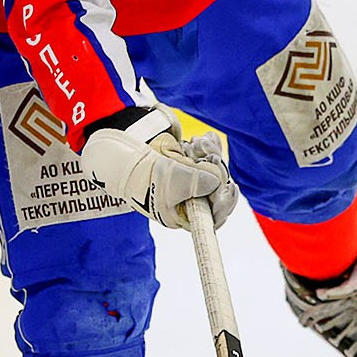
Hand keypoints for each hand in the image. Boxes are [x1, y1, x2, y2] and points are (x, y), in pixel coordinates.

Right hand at [78, 107, 238, 230]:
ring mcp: (193, 183)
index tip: (229, 188)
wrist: (127, 155)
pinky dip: (210, 148)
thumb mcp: (172, 179)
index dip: (224, 204)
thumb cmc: (146, 173)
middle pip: (218, 192)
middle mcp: (191, 202)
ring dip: (212, 155)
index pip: (213, 217)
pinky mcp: (193, 166)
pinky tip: (204, 139)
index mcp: (185, 215)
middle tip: (212, 157)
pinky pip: (211, 159)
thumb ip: (197, 182)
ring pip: (217, 173)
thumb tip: (219, 181)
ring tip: (199, 143)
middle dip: (217, 172)